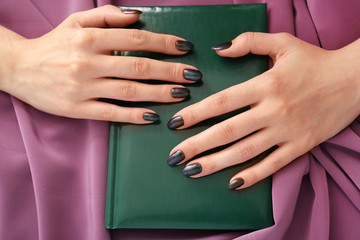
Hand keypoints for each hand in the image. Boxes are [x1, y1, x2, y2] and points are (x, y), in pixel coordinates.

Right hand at [0, 5, 200, 122]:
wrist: (18, 68)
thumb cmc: (53, 44)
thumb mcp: (75, 22)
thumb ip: (106, 16)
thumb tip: (138, 17)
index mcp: (89, 39)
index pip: (135, 39)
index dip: (163, 43)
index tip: (184, 47)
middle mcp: (87, 62)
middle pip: (138, 67)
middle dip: (170, 71)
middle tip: (193, 75)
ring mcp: (82, 88)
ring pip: (129, 91)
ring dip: (159, 93)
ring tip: (182, 94)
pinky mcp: (77, 109)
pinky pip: (111, 113)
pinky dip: (134, 115)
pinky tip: (153, 116)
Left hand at [167, 32, 359, 188]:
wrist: (354, 80)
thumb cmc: (315, 60)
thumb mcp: (282, 43)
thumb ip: (248, 42)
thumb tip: (219, 50)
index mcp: (265, 85)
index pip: (222, 102)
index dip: (195, 114)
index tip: (175, 124)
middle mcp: (273, 110)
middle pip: (227, 131)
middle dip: (197, 145)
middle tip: (175, 157)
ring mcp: (286, 131)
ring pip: (245, 152)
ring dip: (216, 164)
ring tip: (193, 171)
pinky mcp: (301, 146)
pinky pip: (273, 165)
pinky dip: (253, 176)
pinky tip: (233, 184)